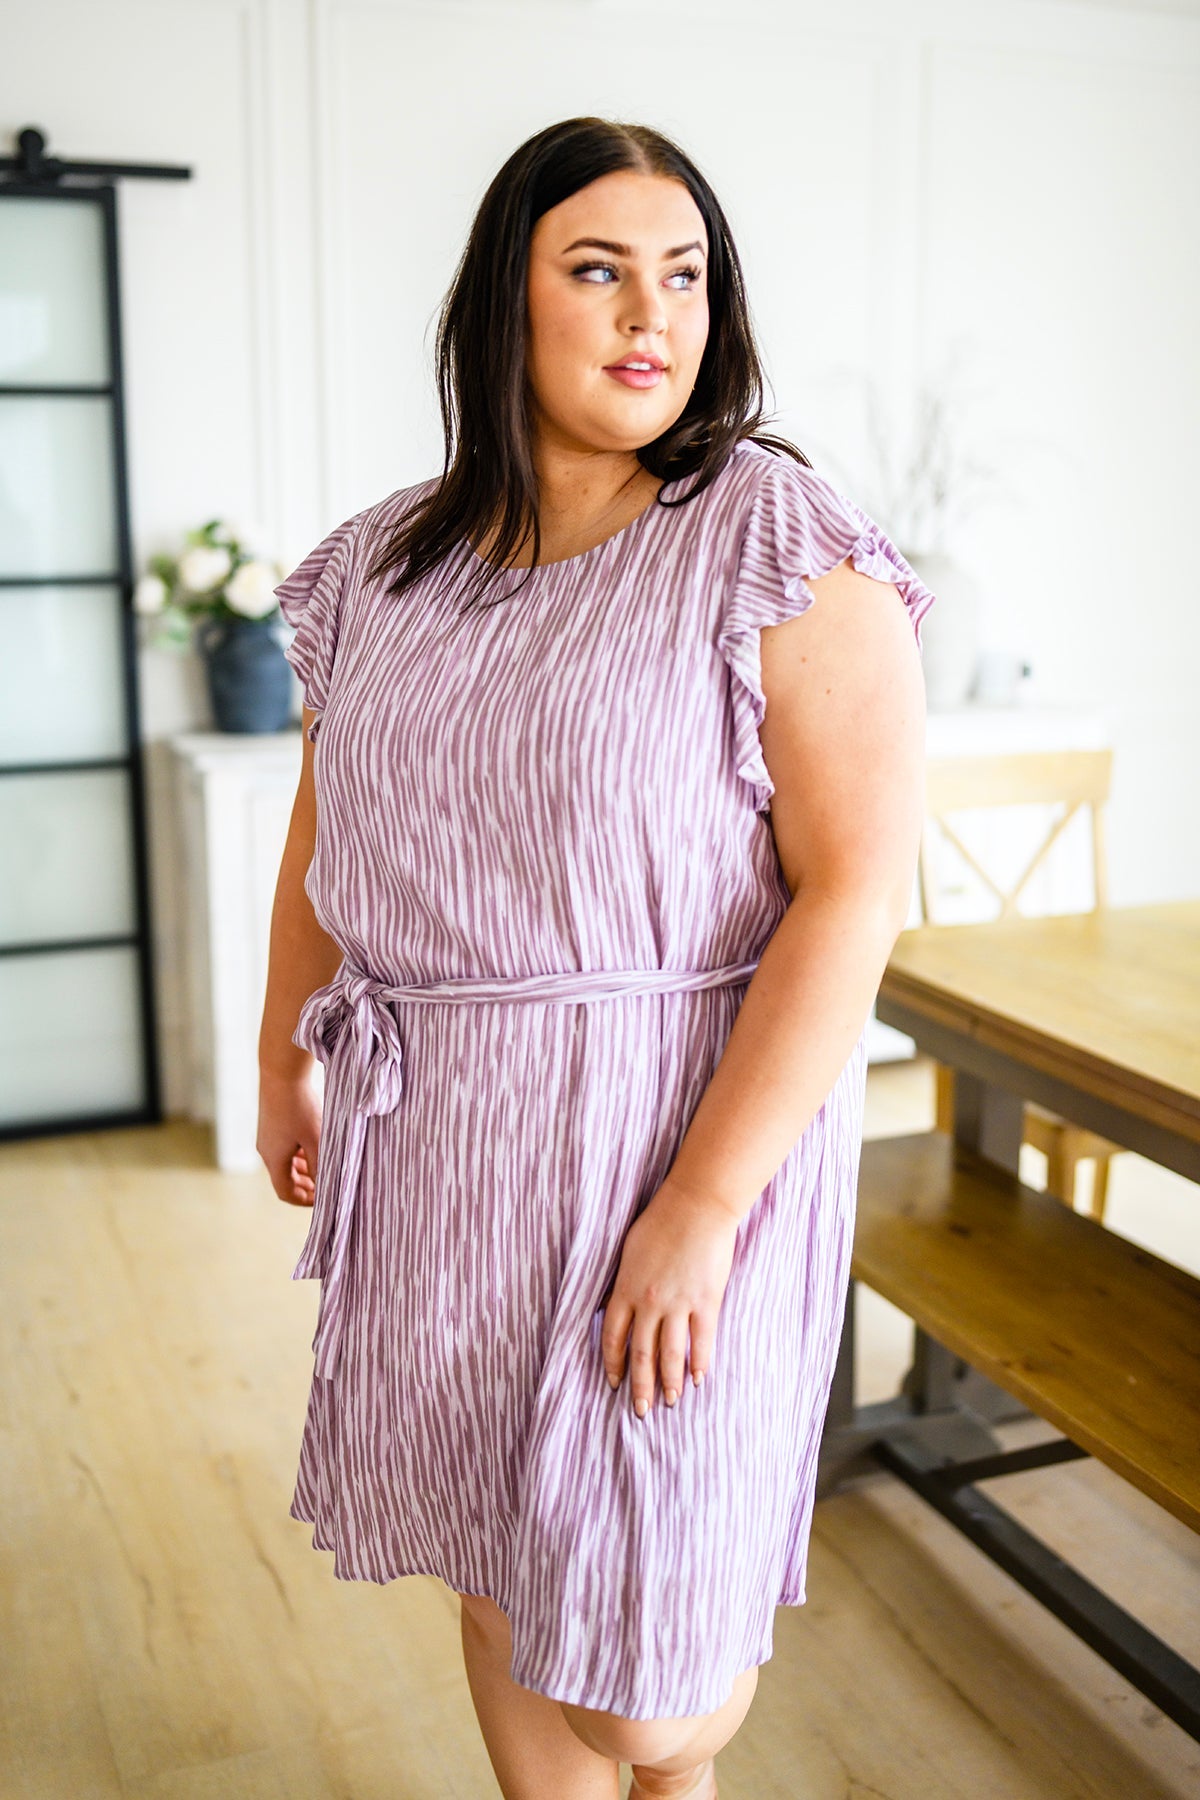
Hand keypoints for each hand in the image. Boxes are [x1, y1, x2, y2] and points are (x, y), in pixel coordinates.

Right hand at [257, 1066, 321, 1206]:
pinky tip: (314, 1145)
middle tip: (325, 1186)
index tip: (323, 1199)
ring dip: (303, 1169)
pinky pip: (284, 1147)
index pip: (285, 1192)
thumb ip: (320, 1166)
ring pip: (285, 1162)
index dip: (304, 1200)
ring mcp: (267, 1136)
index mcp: (274, 1159)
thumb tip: (325, 1188)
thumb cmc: (300, 1107)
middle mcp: (266, 1150)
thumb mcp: (316, 1140)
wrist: (281, 1073)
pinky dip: (299, 1153)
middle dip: (305, 1186)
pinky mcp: (271, 1122)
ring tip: (322, 1167)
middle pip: (285, 1178)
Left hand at [600, 1180, 739, 1417]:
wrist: (697, 1205)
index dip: (613, 1363)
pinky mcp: (706, 1301)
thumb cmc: (660, 1221)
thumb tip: (613, 1305)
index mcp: (626, 1289)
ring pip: (671, 1354)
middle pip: (641, 1354)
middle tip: (641, 1411)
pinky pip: (702, 1340)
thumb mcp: (628, 1252)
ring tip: (669, 1403)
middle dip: (640, 1386)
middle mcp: (649, 1302)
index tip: (615, 1383)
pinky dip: (700, 1364)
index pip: (613, 1337)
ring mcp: (679, 1303)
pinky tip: (698, 1380)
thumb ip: (622, 1283)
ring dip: (669, 1383)